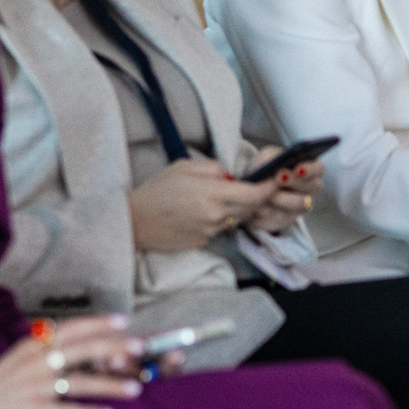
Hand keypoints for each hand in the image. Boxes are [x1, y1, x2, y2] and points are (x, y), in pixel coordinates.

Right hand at [0, 315, 143, 408]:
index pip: (70, 328)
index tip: (123, 322)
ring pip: (79, 382)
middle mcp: (34, 361)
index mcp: (31, 346)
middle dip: (114, 348)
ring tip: (136, 389)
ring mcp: (31, 386)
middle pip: (81, 350)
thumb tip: (77, 352)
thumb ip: (45, 355)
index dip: (97, 324)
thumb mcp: (17, 362)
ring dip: (110, 385)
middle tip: (140, 348)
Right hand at [129, 155, 277, 252]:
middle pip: (250, 208)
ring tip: (218, 198)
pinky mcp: (204, 242)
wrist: (134, 221)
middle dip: (255, 198)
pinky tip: (200, 213)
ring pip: (236, 219)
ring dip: (236, 209)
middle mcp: (217, 215)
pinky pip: (221, 229)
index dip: (269, 188)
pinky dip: (219, 220)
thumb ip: (213, 168)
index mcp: (214, 193)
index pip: (255, 194)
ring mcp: (211, 231)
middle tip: (249, 187)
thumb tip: (230, 175)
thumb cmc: (157, 190)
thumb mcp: (184, 166)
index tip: (274, 180)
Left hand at [247, 151, 324, 233]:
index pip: (318, 168)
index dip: (310, 169)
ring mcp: (301, 207)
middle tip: (279, 178)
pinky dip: (269, 214)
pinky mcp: (286, 220)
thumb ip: (273, 157)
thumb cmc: (264, 167)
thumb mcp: (266, 156)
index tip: (297, 169)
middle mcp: (310, 189)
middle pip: (310, 188)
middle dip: (294, 182)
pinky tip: (258, 209)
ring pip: (297, 205)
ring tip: (267, 194)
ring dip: (281, 199)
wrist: (251, 186)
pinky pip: (281, 220)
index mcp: (311, 169)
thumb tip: (278, 166)